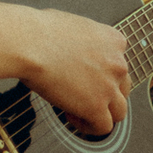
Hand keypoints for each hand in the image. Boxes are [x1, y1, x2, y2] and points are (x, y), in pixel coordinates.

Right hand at [22, 9, 130, 136]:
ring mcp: (109, 86)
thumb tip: (73, 50)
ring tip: (78, 110)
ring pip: (119, 111)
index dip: (101, 73)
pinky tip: (70, 115)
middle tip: (83, 94)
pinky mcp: (96, 106)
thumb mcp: (72, 26)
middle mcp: (117, 63)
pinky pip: (104, 127)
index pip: (118, 64)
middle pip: (122, 87)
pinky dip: (88, 126)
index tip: (83, 76)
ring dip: (101, 112)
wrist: (29, 42)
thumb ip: (83, 41)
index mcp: (113, 40)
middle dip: (105, 93)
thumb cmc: (39, 31)